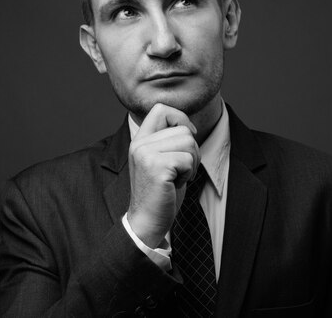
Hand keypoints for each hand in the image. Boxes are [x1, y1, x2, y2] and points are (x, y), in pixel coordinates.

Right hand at [126, 103, 199, 247]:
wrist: (147, 222)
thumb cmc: (161, 192)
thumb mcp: (162, 160)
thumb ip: (168, 140)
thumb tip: (189, 125)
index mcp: (139, 140)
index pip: (161, 109)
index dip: (180, 119)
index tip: (186, 137)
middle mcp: (139, 144)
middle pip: (183, 128)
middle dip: (191, 149)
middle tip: (180, 169)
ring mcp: (146, 154)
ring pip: (188, 142)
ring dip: (191, 162)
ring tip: (177, 177)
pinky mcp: (157, 167)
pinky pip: (188, 159)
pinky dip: (188, 173)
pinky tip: (175, 184)